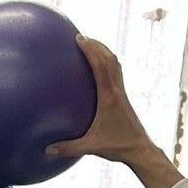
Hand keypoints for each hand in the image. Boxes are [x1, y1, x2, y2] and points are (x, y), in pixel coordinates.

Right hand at [45, 35, 159, 165]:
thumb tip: (47, 151)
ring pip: (114, 63)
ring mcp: (121, 92)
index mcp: (109, 97)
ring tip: (90, 45)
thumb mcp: (91, 147)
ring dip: (103, 51)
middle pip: (109, 58)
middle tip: (81, 36)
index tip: (79, 38)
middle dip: (96, 44)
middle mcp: (117, 90)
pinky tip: (98, 67)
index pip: (100, 66)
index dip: (90, 50)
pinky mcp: (123, 96)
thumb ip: (68, 148)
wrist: (140, 149)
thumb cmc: (117, 147)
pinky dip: (107, 63)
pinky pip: (116, 72)